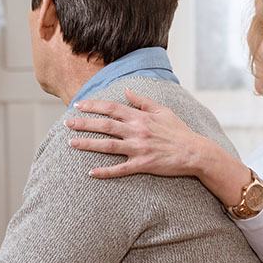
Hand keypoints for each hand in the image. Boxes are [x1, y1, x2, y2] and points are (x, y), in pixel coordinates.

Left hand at [65, 88, 208, 180]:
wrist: (196, 153)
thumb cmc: (179, 131)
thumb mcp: (163, 111)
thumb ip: (142, 101)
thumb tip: (125, 90)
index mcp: (140, 117)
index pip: (112, 108)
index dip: (93, 106)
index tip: (78, 105)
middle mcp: (137, 131)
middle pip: (105, 125)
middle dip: (84, 123)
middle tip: (67, 122)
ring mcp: (139, 149)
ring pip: (108, 146)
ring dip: (88, 144)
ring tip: (72, 143)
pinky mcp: (143, 165)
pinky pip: (121, 170)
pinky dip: (106, 172)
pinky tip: (91, 173)